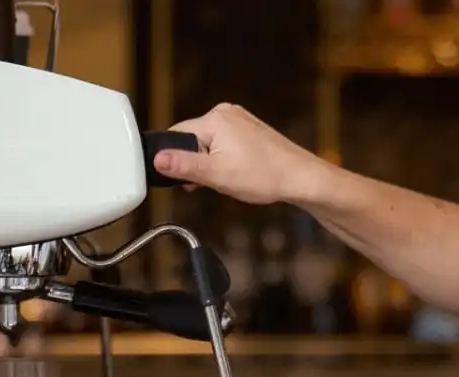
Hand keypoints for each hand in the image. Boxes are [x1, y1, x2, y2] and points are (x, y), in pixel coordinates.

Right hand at [152, 103, 332, 205]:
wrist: (301, 179)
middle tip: (212, 182)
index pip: (177, 136)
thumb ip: (184, 166)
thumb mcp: (217, 175)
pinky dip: (224, 160)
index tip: (186, 179)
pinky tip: (237, 173)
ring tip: (230, 179)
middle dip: (195, 163)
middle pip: (192, 139)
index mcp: (215, 119)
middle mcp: (226, 113)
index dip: (176, 161)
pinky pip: (223, 143)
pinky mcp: (249, 129)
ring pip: (208, 144)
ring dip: (210, 164)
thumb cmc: (266, 176)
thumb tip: (157, 159)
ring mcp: (240, 120)